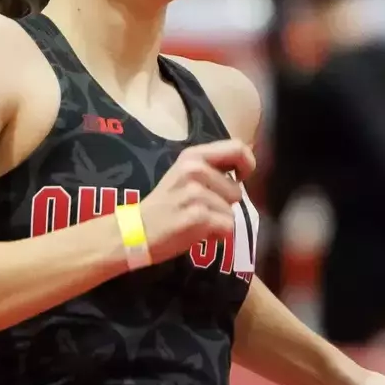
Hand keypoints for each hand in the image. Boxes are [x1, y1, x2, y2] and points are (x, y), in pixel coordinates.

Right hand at [140, 139, 254, 262]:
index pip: (238, 148)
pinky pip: (227, 227)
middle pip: (237, 190)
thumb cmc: (166, 205)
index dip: (247, 165)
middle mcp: (194, 169)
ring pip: (232, 211)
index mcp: (193, 155)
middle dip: (225, 204)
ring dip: (218, 221)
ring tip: (196, 221)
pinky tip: (197, 233)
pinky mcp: (198, 216)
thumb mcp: (184, 174)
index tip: (239, 179)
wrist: (137, 231)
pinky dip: (217, 236)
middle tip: (201, 209)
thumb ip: (212, 167)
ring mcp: (196, 193)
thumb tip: (245, 168)